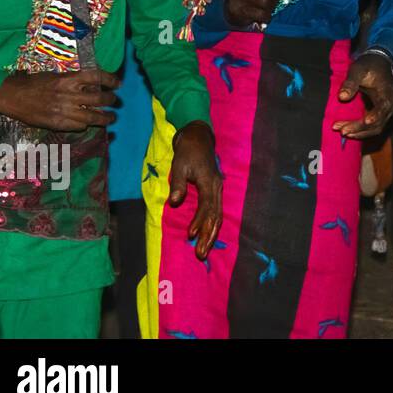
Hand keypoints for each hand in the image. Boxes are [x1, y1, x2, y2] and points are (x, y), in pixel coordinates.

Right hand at [0, 69, 119, 130]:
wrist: (12, 96)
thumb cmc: (34, 83)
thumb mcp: (55, 75)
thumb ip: (74, 80)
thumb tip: (93, 85)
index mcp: (68, 79)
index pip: (97, 77)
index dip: (111, 80)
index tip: (118, 84)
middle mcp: (68, 95)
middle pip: (100, 98)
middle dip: (111, 100)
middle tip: (115, 101)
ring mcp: (63, 111)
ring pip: (93, 116)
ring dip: (105, 118)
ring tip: (111, 118)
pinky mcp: (57, 123)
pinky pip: (78, 126)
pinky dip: (86, 124)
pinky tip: (88, 123)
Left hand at [169, 121, 221, 259]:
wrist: (198, 138)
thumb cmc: (187, 152)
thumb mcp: (179, 166)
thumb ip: (177, 184)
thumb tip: (175, 202)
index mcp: (208, 182)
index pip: (206, 206)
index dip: (199, 221)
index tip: (190, 235)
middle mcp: (216, 187)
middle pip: (215, 215)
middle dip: (208, 235)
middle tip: (200, 253)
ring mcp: (218, 189)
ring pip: (218, 215)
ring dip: (212, 234)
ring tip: (204, 250)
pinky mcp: (216, 191)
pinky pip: (217, 211)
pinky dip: (213, 225)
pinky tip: (208, 236)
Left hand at [333, 52, 392, 138]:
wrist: (377, 64)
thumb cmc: (368, 66)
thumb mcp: (358, 70)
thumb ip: (350, 82)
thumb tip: (342, 97)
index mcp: (389, 92)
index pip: (384, 107)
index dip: (376, 115)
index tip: (366, 121)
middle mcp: (391, 105)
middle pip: (379, 122)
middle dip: (360, 128)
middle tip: (342, 130)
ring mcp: (387, 111)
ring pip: (376, 128)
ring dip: (360, 132)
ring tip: (343, 132)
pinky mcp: (380, 114)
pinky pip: (373, 127)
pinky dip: (361, 130)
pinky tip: (348, 131)